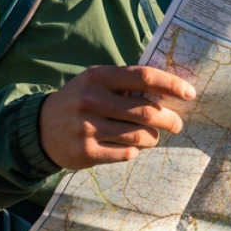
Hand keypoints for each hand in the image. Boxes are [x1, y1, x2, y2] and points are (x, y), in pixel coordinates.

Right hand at [39, 65, 193, 169]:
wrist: (40, 128)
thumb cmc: (82, 101)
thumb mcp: (97, 82)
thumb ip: (128, 84)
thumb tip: (171, 92)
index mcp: (99, 77)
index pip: (144, 77)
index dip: (171, 85)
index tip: (191, 93)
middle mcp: (91, 99)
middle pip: (146, 111)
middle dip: (169, 119)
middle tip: (177, 124)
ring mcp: (86, 127)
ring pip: (139, 136)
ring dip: (153, 138)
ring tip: (153, 137)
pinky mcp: (85, 152)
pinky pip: (126, 153)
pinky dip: (134, 151)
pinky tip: (131, 146)